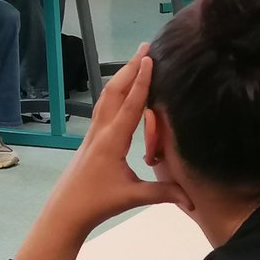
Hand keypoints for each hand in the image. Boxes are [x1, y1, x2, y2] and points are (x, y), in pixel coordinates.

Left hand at [15, 46, 192, 259]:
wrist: (64, 213)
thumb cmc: (98, 203)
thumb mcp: (133, 197)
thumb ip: (164, 193)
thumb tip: (194, 200)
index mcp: (113, 141)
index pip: (130, 105)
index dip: (141, 82)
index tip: (149, 59)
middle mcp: (102, 131)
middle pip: (115, 92)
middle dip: (129, 68)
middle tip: (145, 47)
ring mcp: (94, 133)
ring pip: (107, 97)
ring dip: (121, 76)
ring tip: (136, 60)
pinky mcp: (92, 139)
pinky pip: (104, 108)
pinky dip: (116, 91)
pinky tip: (122, 89)